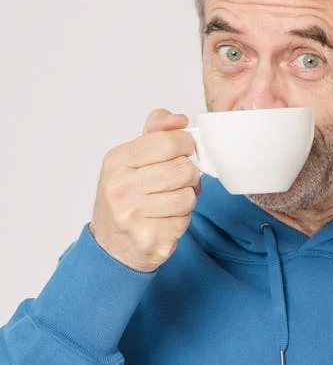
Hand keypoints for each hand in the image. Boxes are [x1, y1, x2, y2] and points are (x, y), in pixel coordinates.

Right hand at [89, 109, 200, 272]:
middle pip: (183, 169)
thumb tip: (179, 119)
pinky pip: (185, 221)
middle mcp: (120, 187)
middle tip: (178, 182)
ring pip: (188, 197)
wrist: (111, 245)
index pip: (168, 142)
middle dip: (189, 176)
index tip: (183, 152)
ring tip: (170, 202)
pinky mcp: (149, 238)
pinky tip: (165, 220)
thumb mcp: (131, 159)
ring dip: (187, 199)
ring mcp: (132, 215)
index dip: (186, 145)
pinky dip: (181, 220)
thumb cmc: (125, 197)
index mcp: (117, 160)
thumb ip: (155, 133)